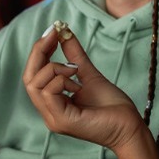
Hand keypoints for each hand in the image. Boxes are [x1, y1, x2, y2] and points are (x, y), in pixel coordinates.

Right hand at [22, 21, 158, 158]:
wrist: (130, 127)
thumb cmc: (112, 106)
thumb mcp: (88, 74)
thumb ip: (74, 55)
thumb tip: (63, 32)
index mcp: (53, 103)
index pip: (33, 75)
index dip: (39, 51)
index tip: (53, 30)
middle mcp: (49, 112)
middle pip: (28, 78)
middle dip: (39, 52)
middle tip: (54, 36)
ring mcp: (54, 118)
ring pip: (35, 84)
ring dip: (54, 68)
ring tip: (75, 70)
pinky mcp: (62, 121)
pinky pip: (48, 93)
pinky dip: (61, 80)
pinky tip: (77, 83)